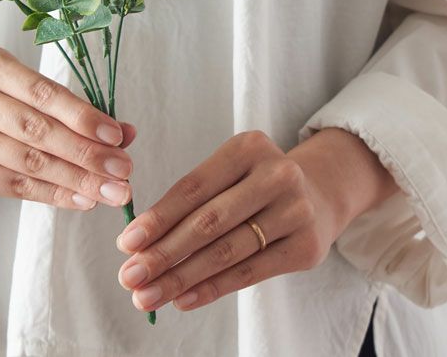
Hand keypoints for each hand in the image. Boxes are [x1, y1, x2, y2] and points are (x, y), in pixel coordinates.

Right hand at [0, 44, 135, 209]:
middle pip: (36, 129)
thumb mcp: (27, 92)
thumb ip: (73, 109)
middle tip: (124, 170)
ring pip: (28, 162)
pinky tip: (83, 199)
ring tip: (112, 191)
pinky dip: (54, 195)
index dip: (82, 116)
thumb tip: (126, 135)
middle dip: (87, 152)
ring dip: (77, 179)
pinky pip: (15, 187)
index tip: (118, 136)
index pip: (42, 92)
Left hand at [115, 128, 388, 312]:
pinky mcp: (306, 247)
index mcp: (248, 147)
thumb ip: (191, 200)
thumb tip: (139, 241)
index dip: (158, 217)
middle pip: (209, 222)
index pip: (193, 187)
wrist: (319, 194)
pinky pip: (250, 273)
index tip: (126, 242)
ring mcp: (295, 211)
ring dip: (181, 277)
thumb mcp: (228, 173)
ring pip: (227, 251)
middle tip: (129, 275)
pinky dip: (212, 288)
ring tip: (148, 294)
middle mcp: (276, 175)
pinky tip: (183, 298)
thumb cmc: (254, 184)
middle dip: (164, 253)